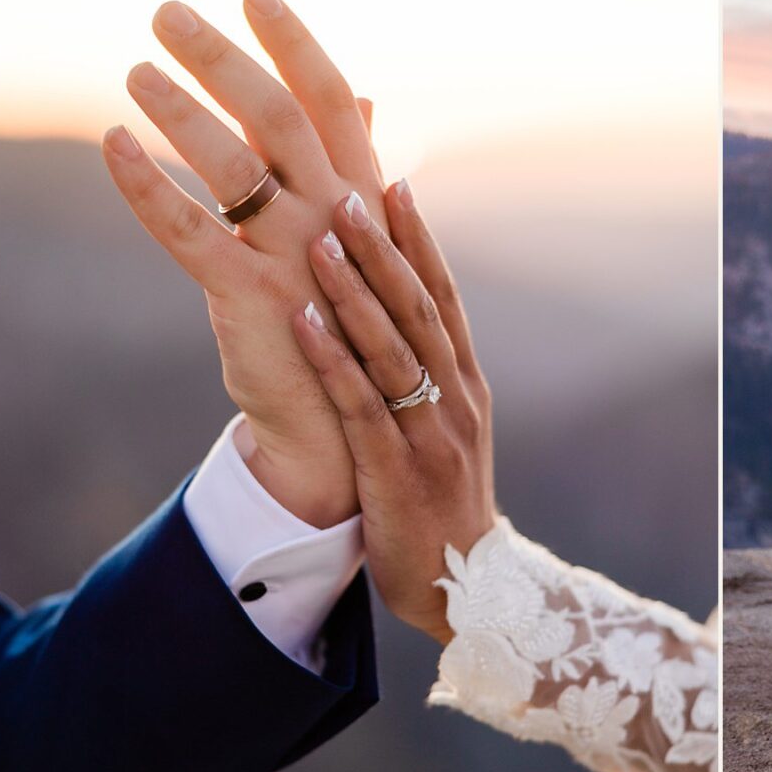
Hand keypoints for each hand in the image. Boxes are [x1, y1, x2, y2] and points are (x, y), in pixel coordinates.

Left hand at [101, 0, 388, 525]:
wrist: (416, 506)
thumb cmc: (406, 407)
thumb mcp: (411, 313)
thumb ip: (395, 235)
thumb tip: (383, 164)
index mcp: (393, 232)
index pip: (349, 120)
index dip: (304, 52)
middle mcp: (364, 244)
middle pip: (300, 130)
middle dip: (239, 61)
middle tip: (177, 9)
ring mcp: (325, 281)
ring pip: (254, 177)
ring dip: (195, 113)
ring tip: (139, 65)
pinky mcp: (280, 326)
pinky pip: (207, 248)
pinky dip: (161, 193)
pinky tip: (118, 150)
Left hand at [291, 183, 495, 643]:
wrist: (468, 587)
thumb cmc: (446, 503)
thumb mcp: (450, 430)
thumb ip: (429, 375)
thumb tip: (400, 319)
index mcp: (468, 384)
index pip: (443, 297)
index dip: (419, 240)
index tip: (393, 184)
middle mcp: (456, 398)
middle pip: (418, 308)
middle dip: (383, 247)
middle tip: (349, 190)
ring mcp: (430, 432)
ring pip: (391, 346)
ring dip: (356, 288)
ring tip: (322, 237)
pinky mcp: (397, 469)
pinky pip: (362, 402)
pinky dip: (333, 356)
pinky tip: (304, 318)